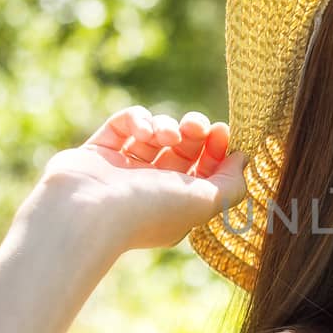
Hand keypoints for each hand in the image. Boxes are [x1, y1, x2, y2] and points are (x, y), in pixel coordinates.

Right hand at [37, 105, 247, 251]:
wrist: (88, 211)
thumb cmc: (150, 210)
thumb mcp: (206, 201)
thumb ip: (232, 183)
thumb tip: (244, 159)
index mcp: (176, 206)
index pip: (204, 171)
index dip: (216, 150)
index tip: (221, 132)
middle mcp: (149, 189)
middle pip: (182, 149)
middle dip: (194, 132)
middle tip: (197, 126)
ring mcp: (121, 171)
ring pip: (154, 135)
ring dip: (167, 127)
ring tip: (167, 135)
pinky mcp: (97, 152)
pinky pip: (123, 125)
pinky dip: (137, 121)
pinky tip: (143, 132)